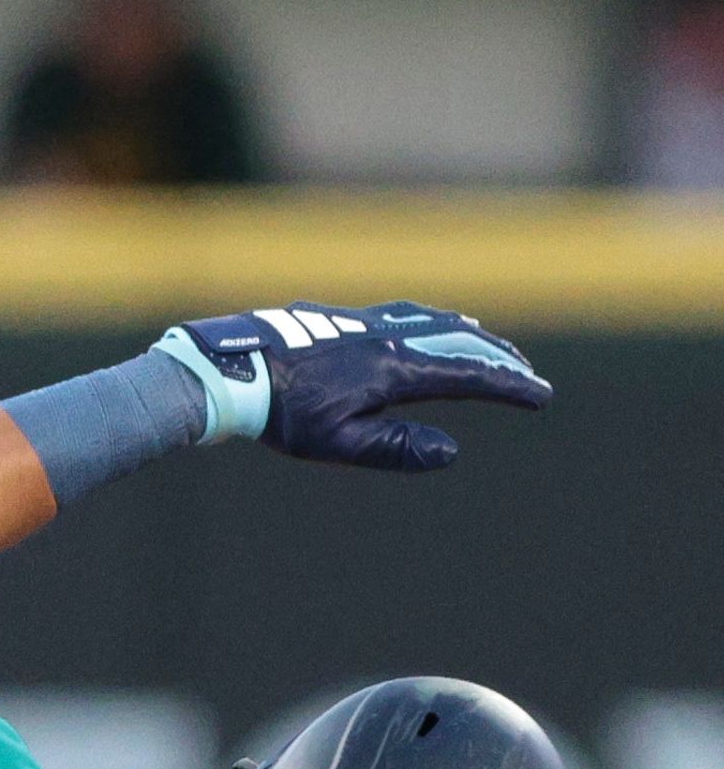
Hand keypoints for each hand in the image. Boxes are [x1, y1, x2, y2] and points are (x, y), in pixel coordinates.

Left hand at [157, 299, 549, 473]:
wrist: (229, 368)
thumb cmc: (279, 412)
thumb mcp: (337, 442)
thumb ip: (394, 447)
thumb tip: (452, 453)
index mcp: (394, 370)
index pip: (466, 376)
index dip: (507, 387)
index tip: (540, 396)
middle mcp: (387, 339)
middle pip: (458, 342)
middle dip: (497, 357)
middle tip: (526, 372)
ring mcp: (363, 324)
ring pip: (431, 322)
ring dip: (467, 333)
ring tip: (489, 341)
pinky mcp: (340, 319)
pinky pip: (402, 314)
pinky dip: (430, 320)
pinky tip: (425, 323)